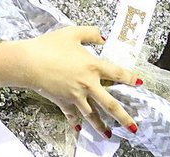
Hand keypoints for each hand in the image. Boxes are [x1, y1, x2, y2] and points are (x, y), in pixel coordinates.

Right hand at [9, 26, 141, 135]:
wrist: (29, 63)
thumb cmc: (50, 46)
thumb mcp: (73, 33)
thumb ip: (91, 33)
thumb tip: (103, 37)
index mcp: (93, 65)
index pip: (117, 73)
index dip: (130, 78)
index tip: (140, 83)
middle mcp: (87, 84)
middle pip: (109, 104)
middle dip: (123, 117)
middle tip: (133, 127)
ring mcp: (75, 96)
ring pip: (92, 115)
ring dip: (101, 126)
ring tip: (110, 135)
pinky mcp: (62, 102)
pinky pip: (71, 115)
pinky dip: (75, 122)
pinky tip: (79, 128)